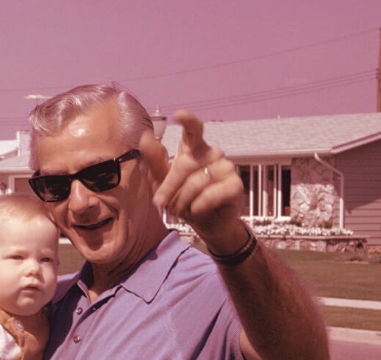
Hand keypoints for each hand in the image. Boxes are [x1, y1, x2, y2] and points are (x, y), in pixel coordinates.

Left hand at [140, 110, 251, 255]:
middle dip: (170, 187)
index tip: (178, 115)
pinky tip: (197, 210)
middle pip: (186, 164)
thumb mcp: (164, 182)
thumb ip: (155, 162)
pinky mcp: (235, 185)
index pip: (194, 128)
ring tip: (182, 209)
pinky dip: (199, 205)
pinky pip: (211, 194)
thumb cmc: (184, 198)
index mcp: (195, 148)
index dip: (188, 120)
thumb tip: (145, 138)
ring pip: (197, 181)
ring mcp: (227, 167)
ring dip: (183, 200)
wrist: (206, 223)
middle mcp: (212, 153)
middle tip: (162, 204)